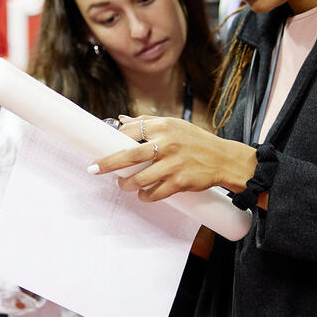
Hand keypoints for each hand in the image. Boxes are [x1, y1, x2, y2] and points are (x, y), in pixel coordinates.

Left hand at [89, 115, 257, 202]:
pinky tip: (143, 195)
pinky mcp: (180, 182)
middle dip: (108, 164)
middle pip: (129, 155)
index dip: (114, 139)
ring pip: (140, 179)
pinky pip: (155, 193)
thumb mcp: (175, 124)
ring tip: (123, 185)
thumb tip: (121, 119)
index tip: (101, 146)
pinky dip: (145, 196)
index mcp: (164, 127)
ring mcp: (173, 164)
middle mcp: (167, 144)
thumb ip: (148, 122)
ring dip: (127, 185)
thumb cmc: (196, 141)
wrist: (224, 159)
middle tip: (93, 169)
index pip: (131, 131)